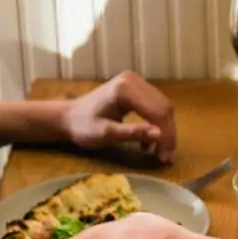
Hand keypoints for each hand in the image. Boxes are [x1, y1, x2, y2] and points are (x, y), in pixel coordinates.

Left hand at [61, 72, 176, 163]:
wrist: (69, 117)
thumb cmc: (83, 127)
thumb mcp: (107, 134)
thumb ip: (133, 133)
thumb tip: (159, 135)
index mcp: (125, 89)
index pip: (157, 112)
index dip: (166, 137)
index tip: (166, 158)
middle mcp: (133, 80)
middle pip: (163, 109)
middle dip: (168, 135)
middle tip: (167, 158)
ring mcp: (135, 82)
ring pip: (163, 108)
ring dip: (166, 131)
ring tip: (160, 153)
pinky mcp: (135, 88)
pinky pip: (156, 106)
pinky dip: (157, 125)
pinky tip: (148, 142)